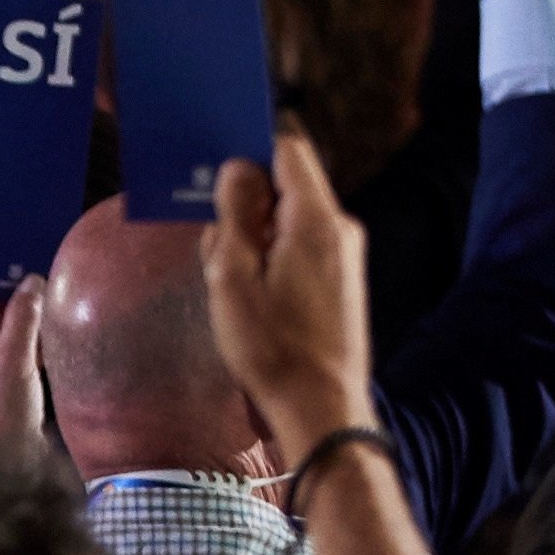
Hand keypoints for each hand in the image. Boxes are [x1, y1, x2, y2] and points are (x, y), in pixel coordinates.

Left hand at [0, 277, 49, 445]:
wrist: (16, 460)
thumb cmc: (4, 416)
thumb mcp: (13, 362)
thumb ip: (21, 321)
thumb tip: (30, 283)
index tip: (18, 262)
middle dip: (18, 295)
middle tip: (43, 275)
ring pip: (13, 326)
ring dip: (32, 314)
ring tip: (53, 296)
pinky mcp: (15, 375)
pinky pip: (26, 345)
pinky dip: (40, 335)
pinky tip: (56, 327)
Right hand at [203, 129, 374, 453]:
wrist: (321, 407)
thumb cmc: (272, 347)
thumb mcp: (234, 277)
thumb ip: (235, 215)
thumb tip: (237, 168)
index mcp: (315, 219)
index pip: (288, 149)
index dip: (249, 148)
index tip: (215, 166)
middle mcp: (338, 228)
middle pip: (286, 183)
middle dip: (244, 199)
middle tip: (211, 237)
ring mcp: (343, 254)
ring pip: (289, 216)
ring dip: (253, 232)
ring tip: (226, 274)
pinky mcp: (339, 279)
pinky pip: (299, 244)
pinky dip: (270, 252)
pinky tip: (247, 290)